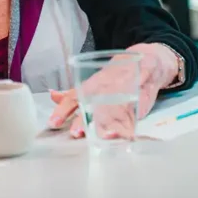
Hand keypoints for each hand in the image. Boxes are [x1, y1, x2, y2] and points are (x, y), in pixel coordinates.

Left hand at [47, 43, 180, 138]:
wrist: (144, 61)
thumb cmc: (114, 77)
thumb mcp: (92, 83)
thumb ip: (73, 94)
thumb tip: (53, 96)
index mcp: (91, 87)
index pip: (73, 97)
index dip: (62, 110)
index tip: (53, 122)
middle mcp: (104, 89)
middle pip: (91, 105)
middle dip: (83, 120)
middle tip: (76, 133)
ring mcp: (123, 93)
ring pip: (113, 109)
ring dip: (108, 123)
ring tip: (103, 136)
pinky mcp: (141, 98)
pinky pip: (135, 110)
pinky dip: (132, 121)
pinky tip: (128, 132)